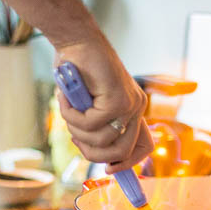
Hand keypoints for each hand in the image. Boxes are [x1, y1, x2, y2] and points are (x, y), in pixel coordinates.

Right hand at [54, 36, 153, 172]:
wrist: (76, 39)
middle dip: (93, 153)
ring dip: (76, 130)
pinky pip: (90, 123)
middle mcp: (137, 108)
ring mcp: (129, 103)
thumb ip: (96, 125)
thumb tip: (93, 151)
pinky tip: (66, 98)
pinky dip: (71, 114)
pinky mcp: (117, 99)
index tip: (108, 170)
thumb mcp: (89, 104)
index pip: (144, 147)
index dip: (127, 164)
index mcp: (134, 110)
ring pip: (102, 140)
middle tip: (76, 139)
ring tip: (68, 110)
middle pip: (121, 152)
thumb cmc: (78, 70)